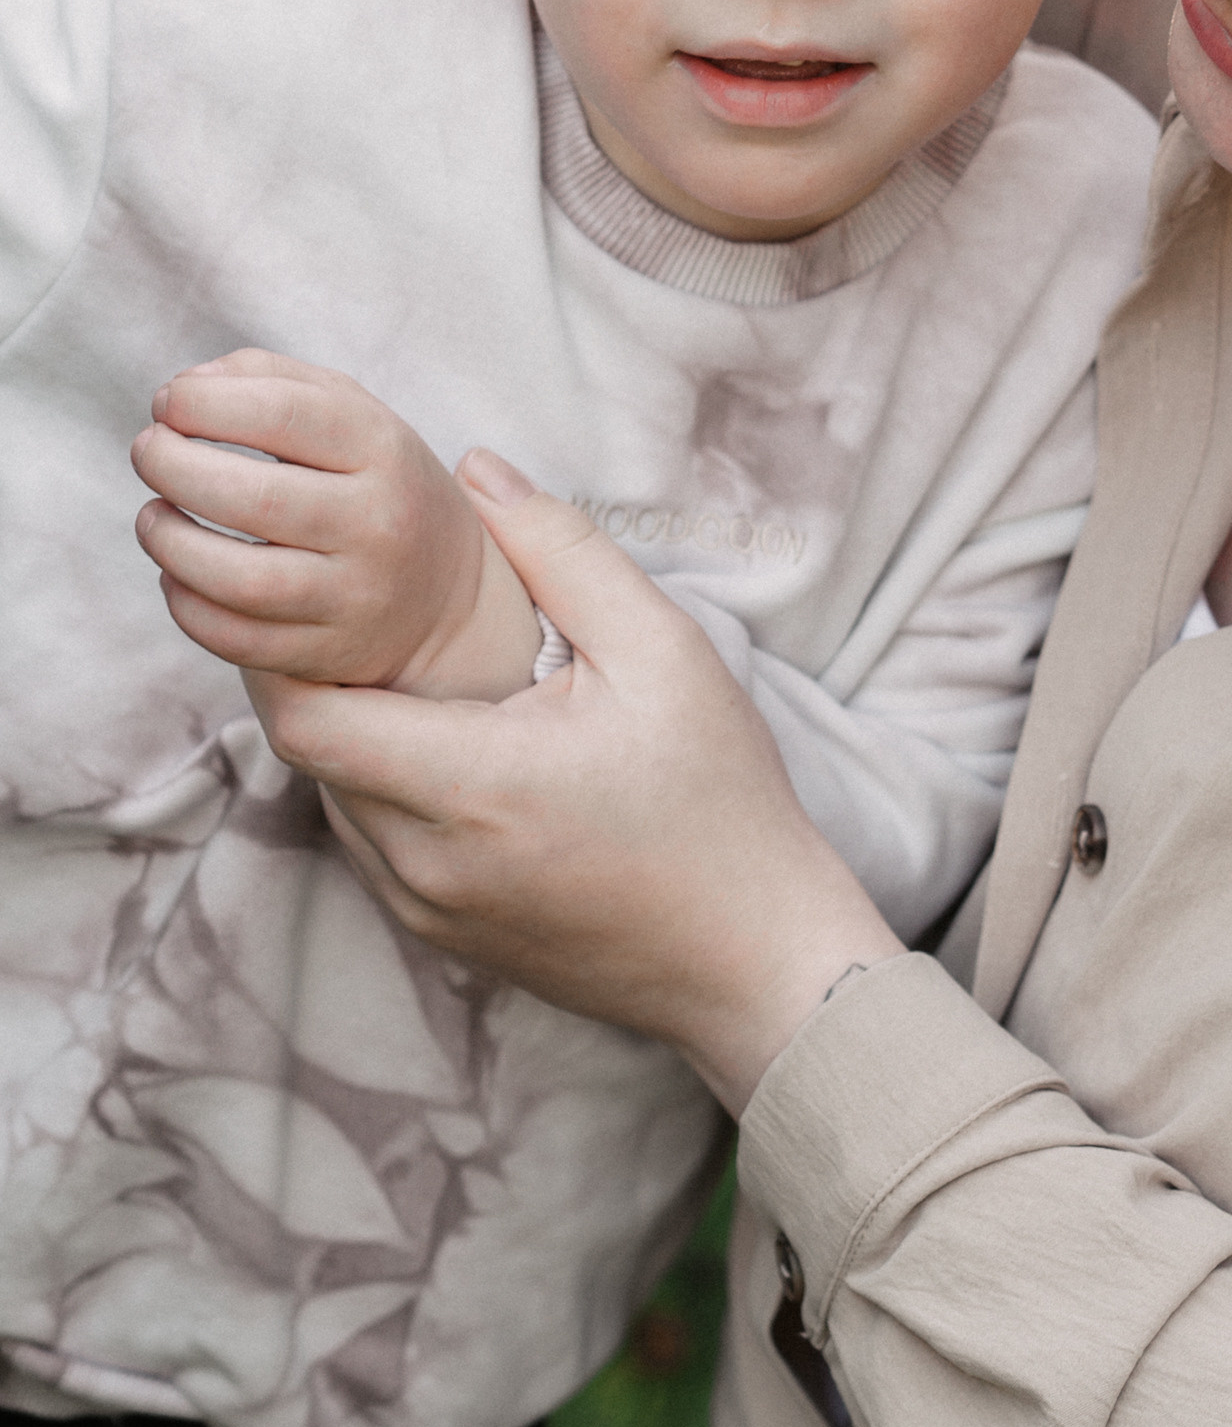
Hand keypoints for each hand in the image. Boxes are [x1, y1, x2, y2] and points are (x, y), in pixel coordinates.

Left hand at [132, 352, 544, 700]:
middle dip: (173, 467)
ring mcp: (354, 595)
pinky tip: (178, 574)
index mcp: (384, 449)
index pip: (284, 413)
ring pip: (239, 580)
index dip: (205, 403)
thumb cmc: (375, 484)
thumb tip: (183, 390)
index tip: (168, 404)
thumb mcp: (353, 414)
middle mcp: (378, 523)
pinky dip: (186, 605)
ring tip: (152, 517)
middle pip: (254, 498)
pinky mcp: (327, 651)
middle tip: (147, 451)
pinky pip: (236, 639)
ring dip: (170, 542)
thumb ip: (271, 380)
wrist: (446, 595)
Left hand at [248, 452, 902, 1108]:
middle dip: (320, 679)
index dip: (282, 651)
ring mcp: (429, 910)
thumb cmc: (720, 801)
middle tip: (357, 610)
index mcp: (472, 786)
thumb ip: (565, 551)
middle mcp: (427, 862)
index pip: (305, 718)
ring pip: (336, 802)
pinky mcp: (444, 937)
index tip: (314, 591)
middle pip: (310, 755)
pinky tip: (448, 746)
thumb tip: (479, 470)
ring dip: (355, 736)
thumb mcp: (663, 651)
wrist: (755, 957)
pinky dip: (385, 789)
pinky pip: (374, 848)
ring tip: (405, 673)